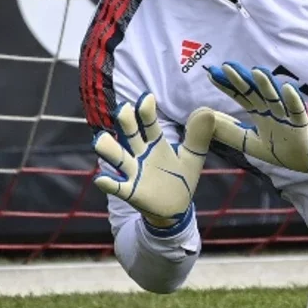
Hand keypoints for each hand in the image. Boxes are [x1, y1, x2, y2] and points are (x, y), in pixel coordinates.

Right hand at [92, 93, 214, 227]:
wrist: (175, 208)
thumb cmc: (180, 178)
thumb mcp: (192, 157)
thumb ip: (198, 136)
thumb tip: (207, 110)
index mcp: (156, 144)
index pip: (150, 124)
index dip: (147, 111)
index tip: (147, 98)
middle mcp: (141, 155)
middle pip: (131, 135)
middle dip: (126, 122)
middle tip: (123, 109)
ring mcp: (134, 172)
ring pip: (118, 157)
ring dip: (109, 149)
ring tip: (100, 140)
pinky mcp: (131, 192)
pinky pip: (118, 187)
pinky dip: (110, 184)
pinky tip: (102, 179)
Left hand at [205, 62, 307, 173]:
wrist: (305, 160)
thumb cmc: (279, 148)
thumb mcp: (249, 142)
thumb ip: (229, 132)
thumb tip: (207, 122)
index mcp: (259, 112)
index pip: (240, 95)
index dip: (226, 85)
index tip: (211, 73)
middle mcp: (271, 110)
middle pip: (254, 92)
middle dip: (241, 79)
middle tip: (226, 66)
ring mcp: (286, 115)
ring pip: (274, 97)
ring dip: (266, 84)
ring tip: (255, 71)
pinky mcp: (301, 123)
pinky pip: (297, 110)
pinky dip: (293, 99)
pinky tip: (286, 88)